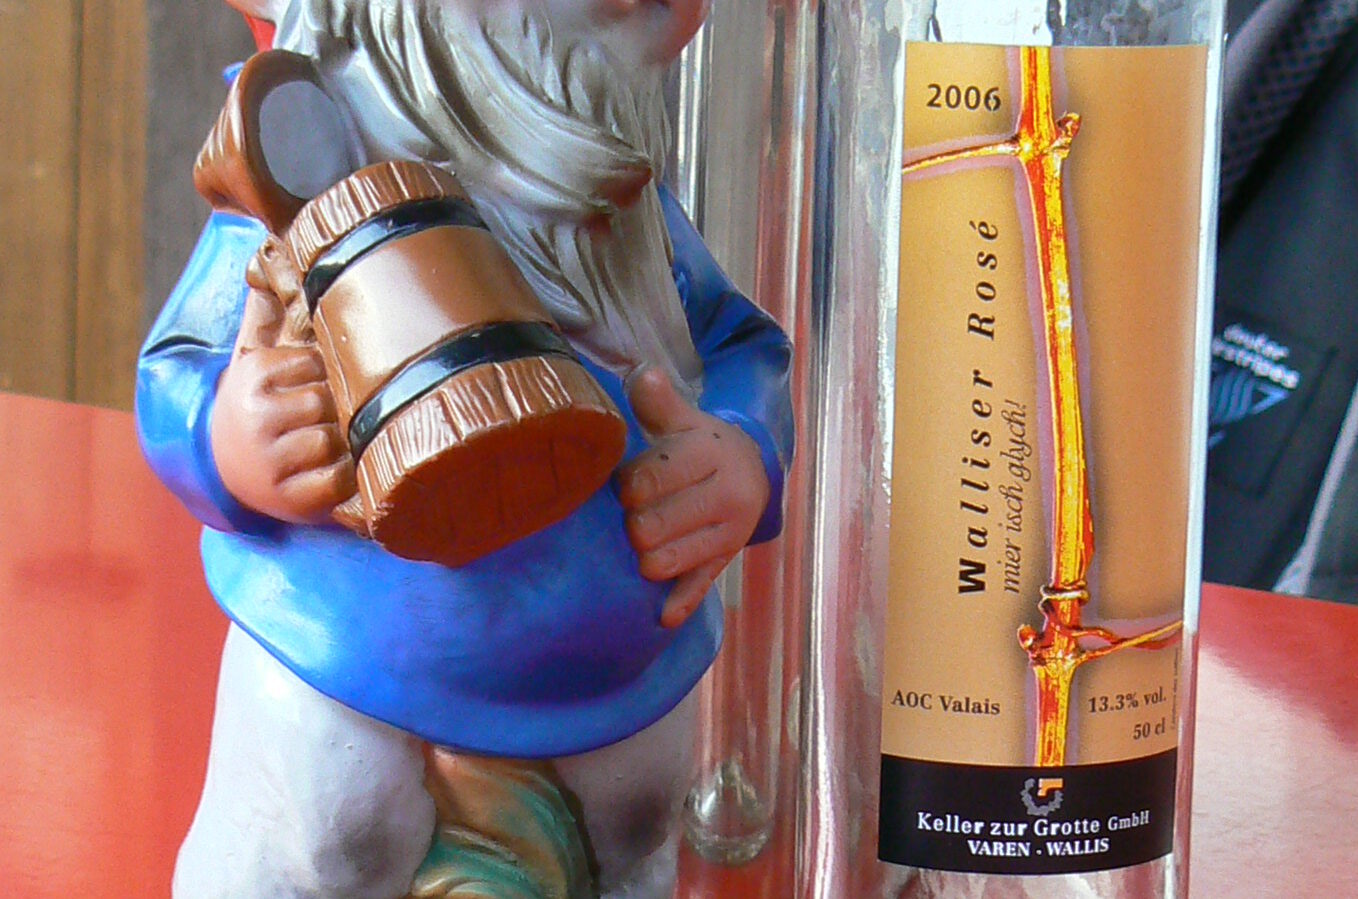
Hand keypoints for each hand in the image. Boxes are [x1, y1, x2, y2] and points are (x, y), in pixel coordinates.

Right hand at [210, 276, 355, 523]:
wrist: (226, 467)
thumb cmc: (260, 405)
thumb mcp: (259, 359)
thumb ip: (270, 310)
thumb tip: (271, 245)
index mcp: (254, 373)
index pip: (320, 364)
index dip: (330, 376)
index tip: (318, 386)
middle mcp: (257, 415)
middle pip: (330, 401)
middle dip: (340, 409)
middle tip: (333, 418)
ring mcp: (271, 460)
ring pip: (337, 439)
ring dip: (345, 442)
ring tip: (333, 443)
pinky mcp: (289, 498)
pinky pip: (340, 479)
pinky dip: (348, 476)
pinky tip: (338, 468)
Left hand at [619, 368, 769, 628]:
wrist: (754, 471)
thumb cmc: (701, 444)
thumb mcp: (685, 418)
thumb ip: (659, 400)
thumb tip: (641, 375)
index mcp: (711, 455)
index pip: (654, 477)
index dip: (626, 486)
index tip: (620, 486)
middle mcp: (727, 496)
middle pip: (655, 525)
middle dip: (633, 525)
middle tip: (630, 518)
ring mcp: (728, 534)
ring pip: (671, 560)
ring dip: (646, 559)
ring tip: (640, 546)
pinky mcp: (725, 562)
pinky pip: (699, 588)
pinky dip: (678, 602)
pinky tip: (660, 615)